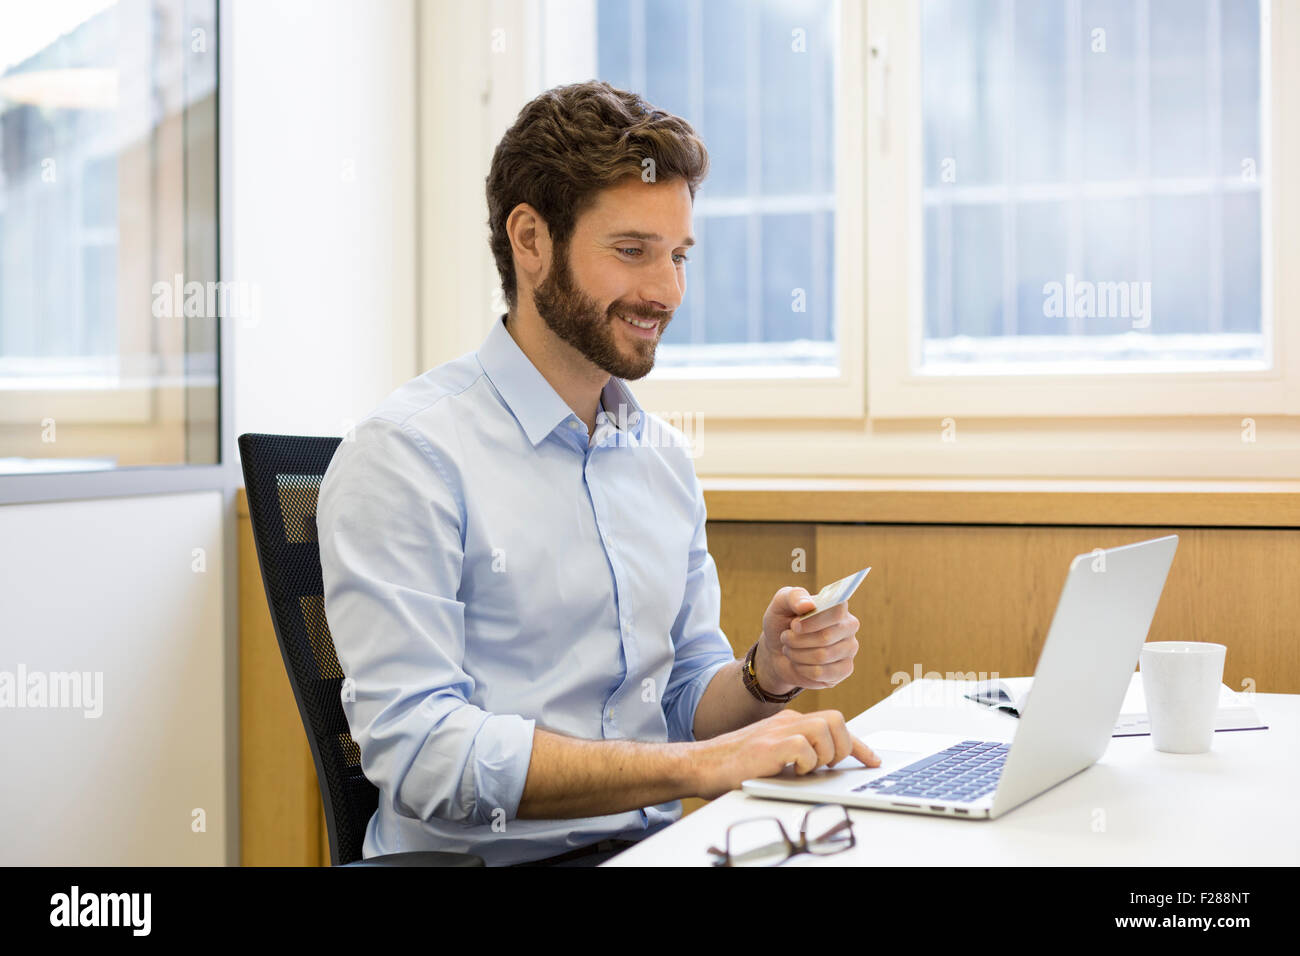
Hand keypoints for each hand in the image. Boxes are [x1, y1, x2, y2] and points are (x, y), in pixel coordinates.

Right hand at [691, 709, 879, 798]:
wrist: (701, 764)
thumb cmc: (734, 765)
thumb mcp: (772, 756)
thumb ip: (795, 755)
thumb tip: (823, 770)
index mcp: (789, 723)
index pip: (834, 724)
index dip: (858, 745)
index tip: (872, 761)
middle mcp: (786, 722)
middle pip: (836, 719)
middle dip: (844, 747)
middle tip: (829, 767)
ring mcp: (778, 731)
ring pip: (825, 729)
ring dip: (825, 755)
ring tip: (808, 770)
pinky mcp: (769, 745)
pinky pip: (804, 747)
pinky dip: (806, 763)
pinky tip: (792, 772)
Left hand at [756, 586, 860, 692]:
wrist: (777, 651)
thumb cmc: (782, 623)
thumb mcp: (780, 605)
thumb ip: (793, 597)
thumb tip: (808, 604)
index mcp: (837, 606)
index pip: (837, 610)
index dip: (813, 620)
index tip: (794, 625)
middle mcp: (848, 626)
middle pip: (826, 637)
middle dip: (797, 640)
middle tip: (786, 637)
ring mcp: (849, 649)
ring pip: (821, 657)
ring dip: (796, 654)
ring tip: (790, 649)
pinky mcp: (844, 669)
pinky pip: (820, 673)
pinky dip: (802, 669)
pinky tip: (799, 664)